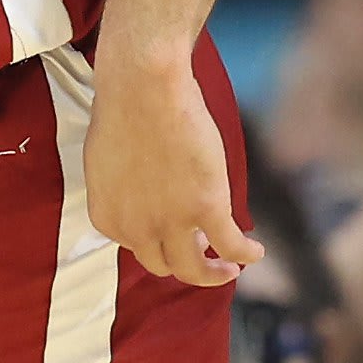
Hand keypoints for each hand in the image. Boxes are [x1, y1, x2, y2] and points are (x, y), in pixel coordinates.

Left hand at [82, 48, 258, 288]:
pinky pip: (230, 245)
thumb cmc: (124, 109)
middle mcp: (135, 230)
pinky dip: (245, 254)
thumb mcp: (107, 164)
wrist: (143, 88)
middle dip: (183, 262)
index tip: (174, 234)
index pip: (134, 246)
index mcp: (107, 217)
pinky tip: (256, 252)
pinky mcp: (206, 209)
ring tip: (229, 269)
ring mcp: (171, 223)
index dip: (157, 241)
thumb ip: (122, 191)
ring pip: (194, 269)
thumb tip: (142, 197)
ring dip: (214, 274)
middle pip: (162, 265)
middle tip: (202, 255)